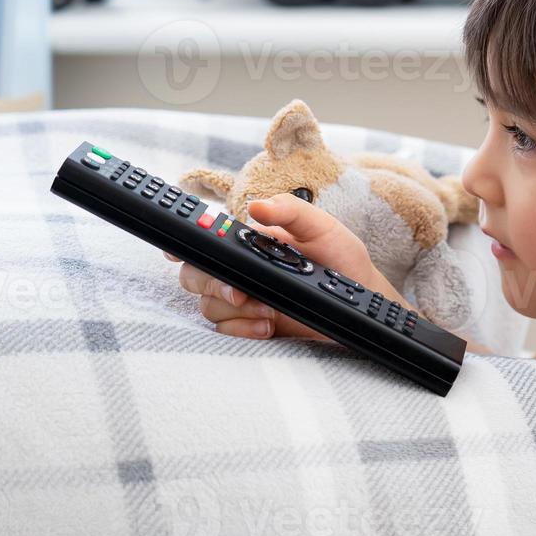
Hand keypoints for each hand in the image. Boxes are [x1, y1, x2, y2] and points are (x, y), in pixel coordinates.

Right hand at [165, 194, 399, 340]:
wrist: (359, 302)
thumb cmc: (342, 259)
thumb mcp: (322, 227)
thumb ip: (291, 211)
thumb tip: (257, 206)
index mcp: (250, 242)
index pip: (207, 240)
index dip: (183, 243)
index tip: (175, 252)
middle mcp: (240, 269)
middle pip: (196, 275)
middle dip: (211, 284)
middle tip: (240, 292)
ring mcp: (244, 299)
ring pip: (208, 305)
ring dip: (234, 309)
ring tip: (269, 310)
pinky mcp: (251, 325)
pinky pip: (225, 330)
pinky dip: (242, 329)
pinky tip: (268, 324)